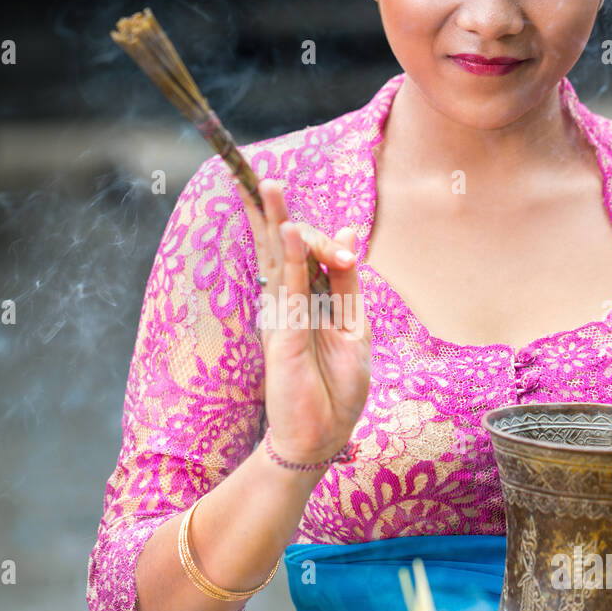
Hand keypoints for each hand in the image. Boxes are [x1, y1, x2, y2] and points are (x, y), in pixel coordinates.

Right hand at [253, 179, 371, 464]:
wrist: (321, 438)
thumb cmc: (334, 388)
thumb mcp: (351, 326)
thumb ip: (346, 282)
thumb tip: (350, 232)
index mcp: (302, 301)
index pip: (297, 251)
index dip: (307, 230)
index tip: (341, 242)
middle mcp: (286, 304)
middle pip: (278, 246)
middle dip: (270, 209)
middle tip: (259, 172)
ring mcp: (282, 319)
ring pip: (278, 260)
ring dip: (274, 220)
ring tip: (267, 184)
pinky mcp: (285, 337)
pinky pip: (292, 290)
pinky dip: (293, 260)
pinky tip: (290, 230)